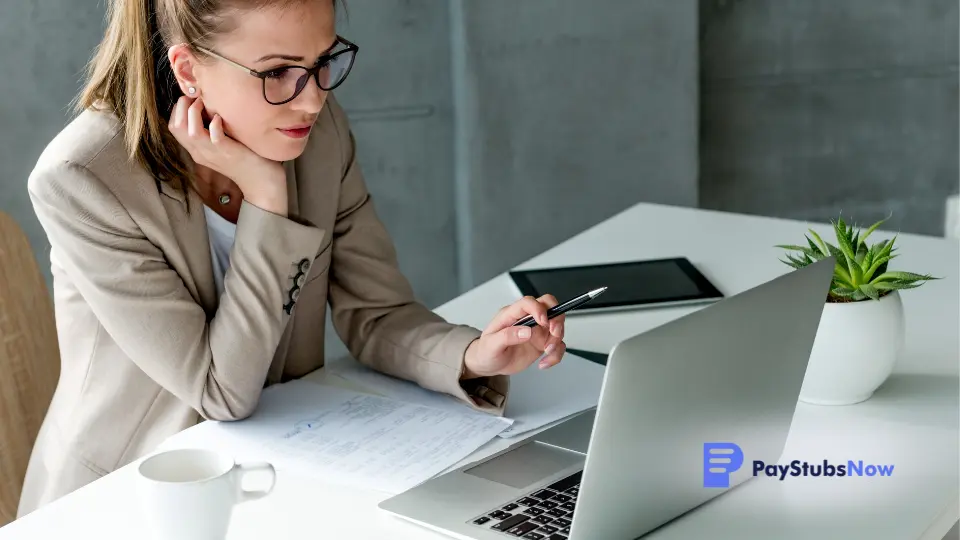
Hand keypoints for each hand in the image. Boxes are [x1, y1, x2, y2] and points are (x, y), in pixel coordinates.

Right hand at [168, 96, 287, 215]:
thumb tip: (210, 107)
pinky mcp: (228, 153)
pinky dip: (215, 124)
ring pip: (190, 131)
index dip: (178, 108)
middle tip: (196, 97)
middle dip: (182, 106)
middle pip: (176, 127)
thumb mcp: (222, 145)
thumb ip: (212, 130)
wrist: (262, 184)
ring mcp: (213, 153)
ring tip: (205, 103)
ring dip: (194, 112)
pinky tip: (220, 118)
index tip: (192, 98)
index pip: (174, 126)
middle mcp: (200, 152)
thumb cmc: (246, 159)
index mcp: (197, 150)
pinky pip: (214, 137)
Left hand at [462, 295, 565, 377]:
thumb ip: (507, 336)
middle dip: (556, 318)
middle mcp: (526, 319)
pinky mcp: (542, 343)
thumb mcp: (491, 345)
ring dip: (557, 339)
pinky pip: (557, 345)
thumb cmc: (486, 351)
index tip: (543, 321)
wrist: (488, 364)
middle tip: (554, 333)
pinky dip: (556, 355)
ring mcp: (536, 331)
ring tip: (547, 352)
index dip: (538, 309)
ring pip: (557, 326)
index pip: (528, 302)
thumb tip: (526, 331)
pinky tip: (544, 363)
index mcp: (512, 314)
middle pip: (549, 306)